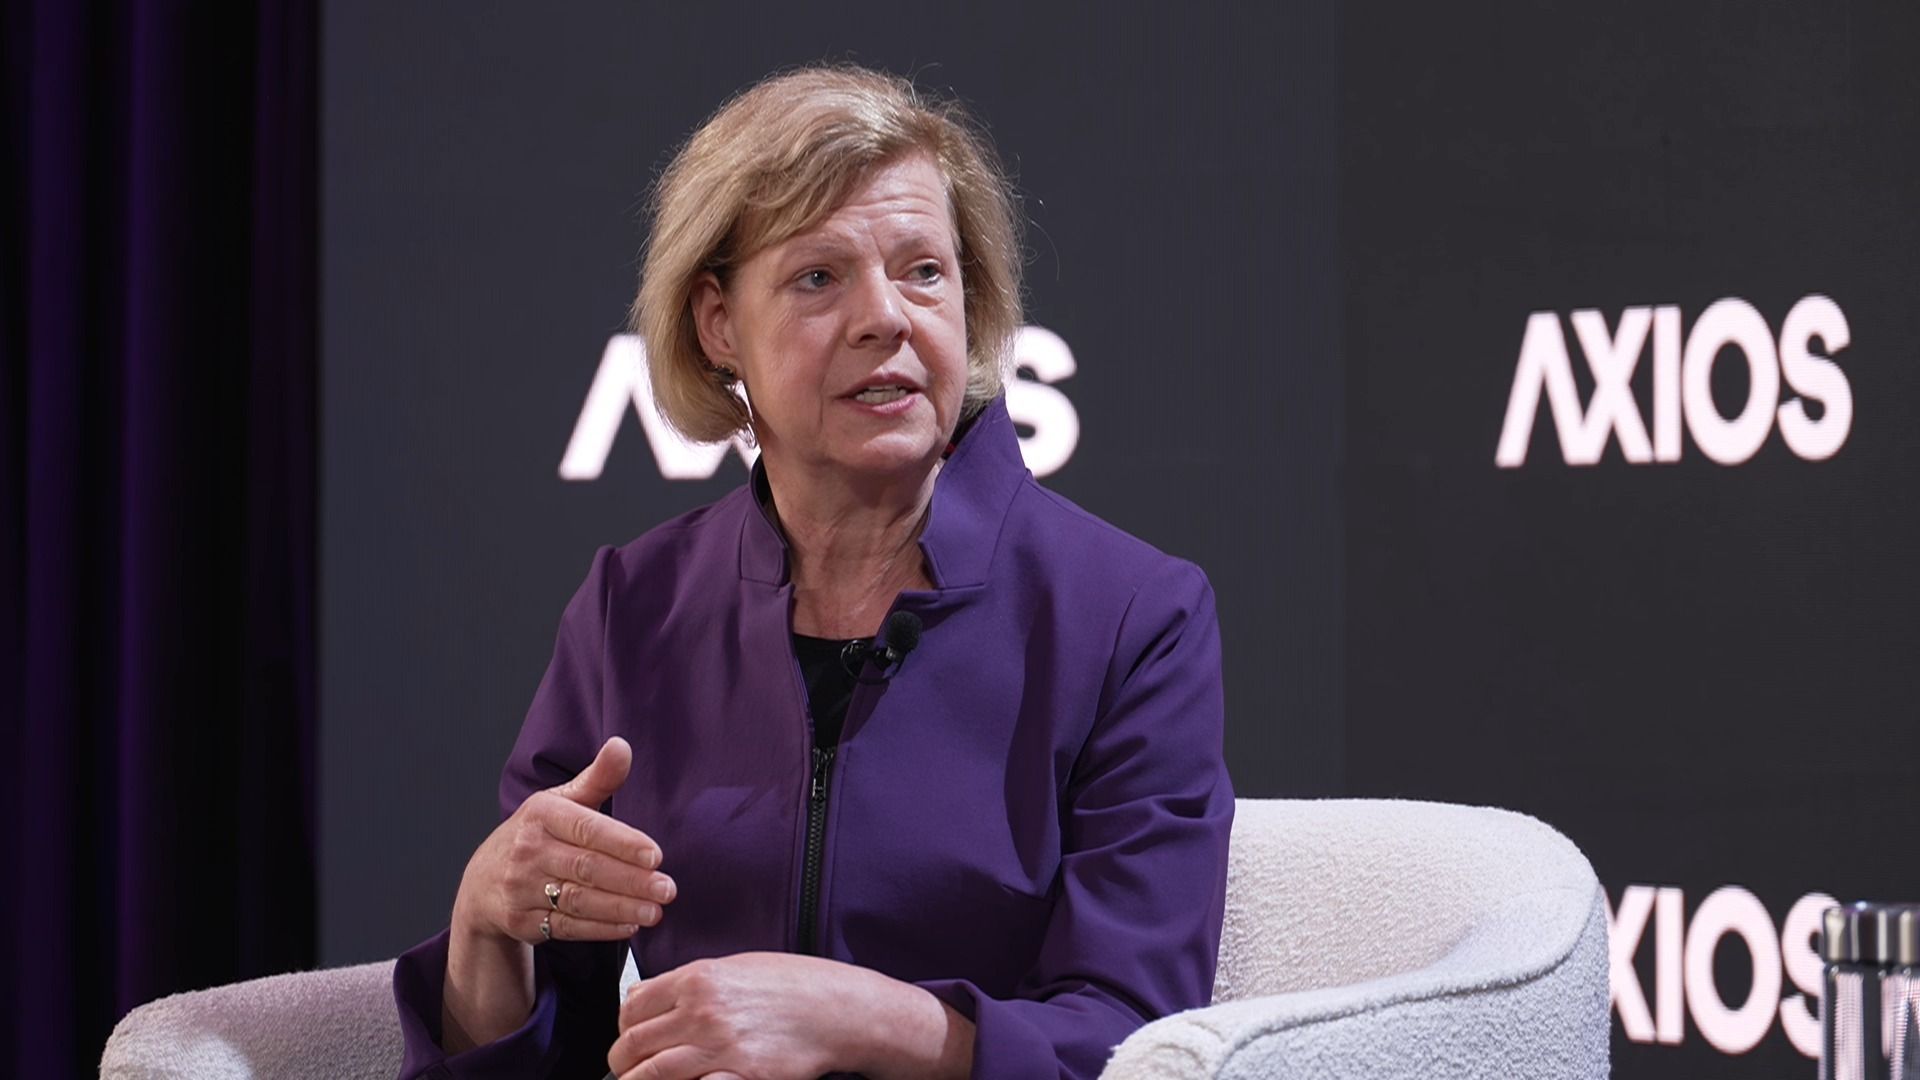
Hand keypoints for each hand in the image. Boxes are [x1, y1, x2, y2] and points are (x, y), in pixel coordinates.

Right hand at [451, 736, 674, 946]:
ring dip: (621, 908)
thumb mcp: (560, 802)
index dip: (623, 843)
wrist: (482, 882)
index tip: (656, 855)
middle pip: (586, 868)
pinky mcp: (522, 921)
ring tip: (655, 911)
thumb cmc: (535, 835)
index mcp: (541, 816)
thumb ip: (597, 778)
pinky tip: (630, 925)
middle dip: (631, 880)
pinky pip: (566, 927)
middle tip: (667, 888)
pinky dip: (600, 928)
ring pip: (578, 900)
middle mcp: (528, 851)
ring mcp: (522, 889)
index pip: (587, 829)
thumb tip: (622, 745)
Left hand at [608, 952, 853, 1079]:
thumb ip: (688, 981)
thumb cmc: (796, 984)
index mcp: (698, 979)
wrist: (839, 1010)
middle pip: (633, 1044)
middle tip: (628, 1068)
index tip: (628, 1036)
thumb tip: (644, 993)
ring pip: (650, 1074)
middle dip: (623, 1061)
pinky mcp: (740, 1075)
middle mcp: (702, 1011)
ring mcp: (719, 1046)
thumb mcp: (737, 966)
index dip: (623, 1027)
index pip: (632, 1006)